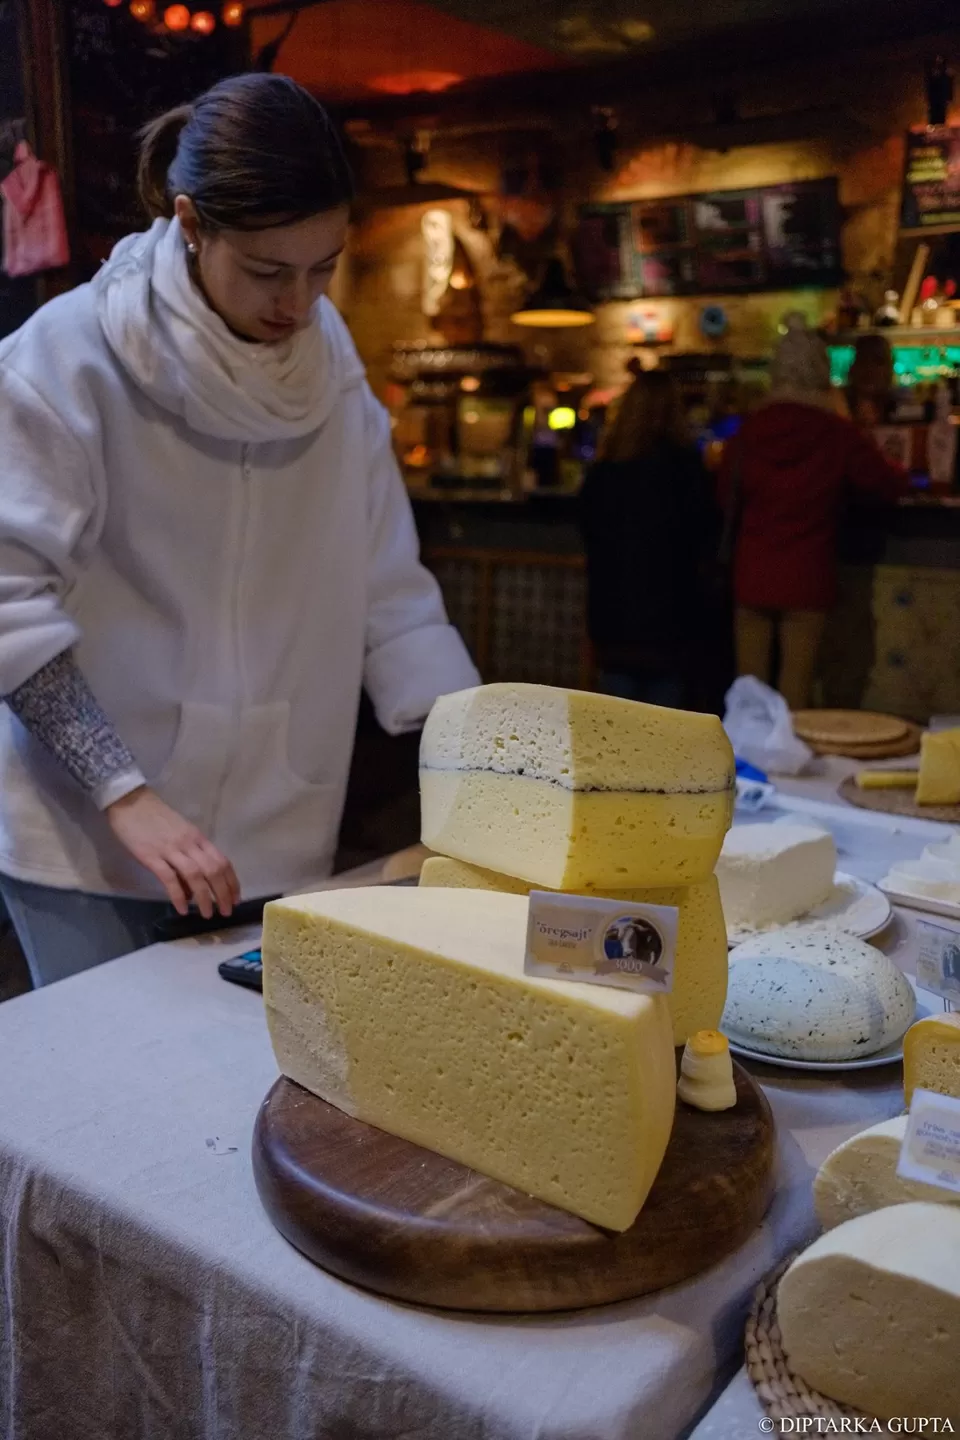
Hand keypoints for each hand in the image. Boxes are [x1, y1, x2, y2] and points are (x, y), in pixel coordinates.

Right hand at [105, 786, 240, 918]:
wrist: (130, 801)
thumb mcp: (180, 833)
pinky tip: (183, 909)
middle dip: (223, 893)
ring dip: (205, 897)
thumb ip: (190, 856)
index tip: (235, 899)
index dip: (232, 882)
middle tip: (226, 912)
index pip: (222, 861)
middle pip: (213, 870)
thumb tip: (194, 889)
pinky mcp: (151, 856)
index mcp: (198, 837)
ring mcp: (170, 849)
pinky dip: (178, 895)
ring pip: (196, 876)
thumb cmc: (155, 818)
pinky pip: (169, 878)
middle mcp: (189, 843)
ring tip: (208, 914)